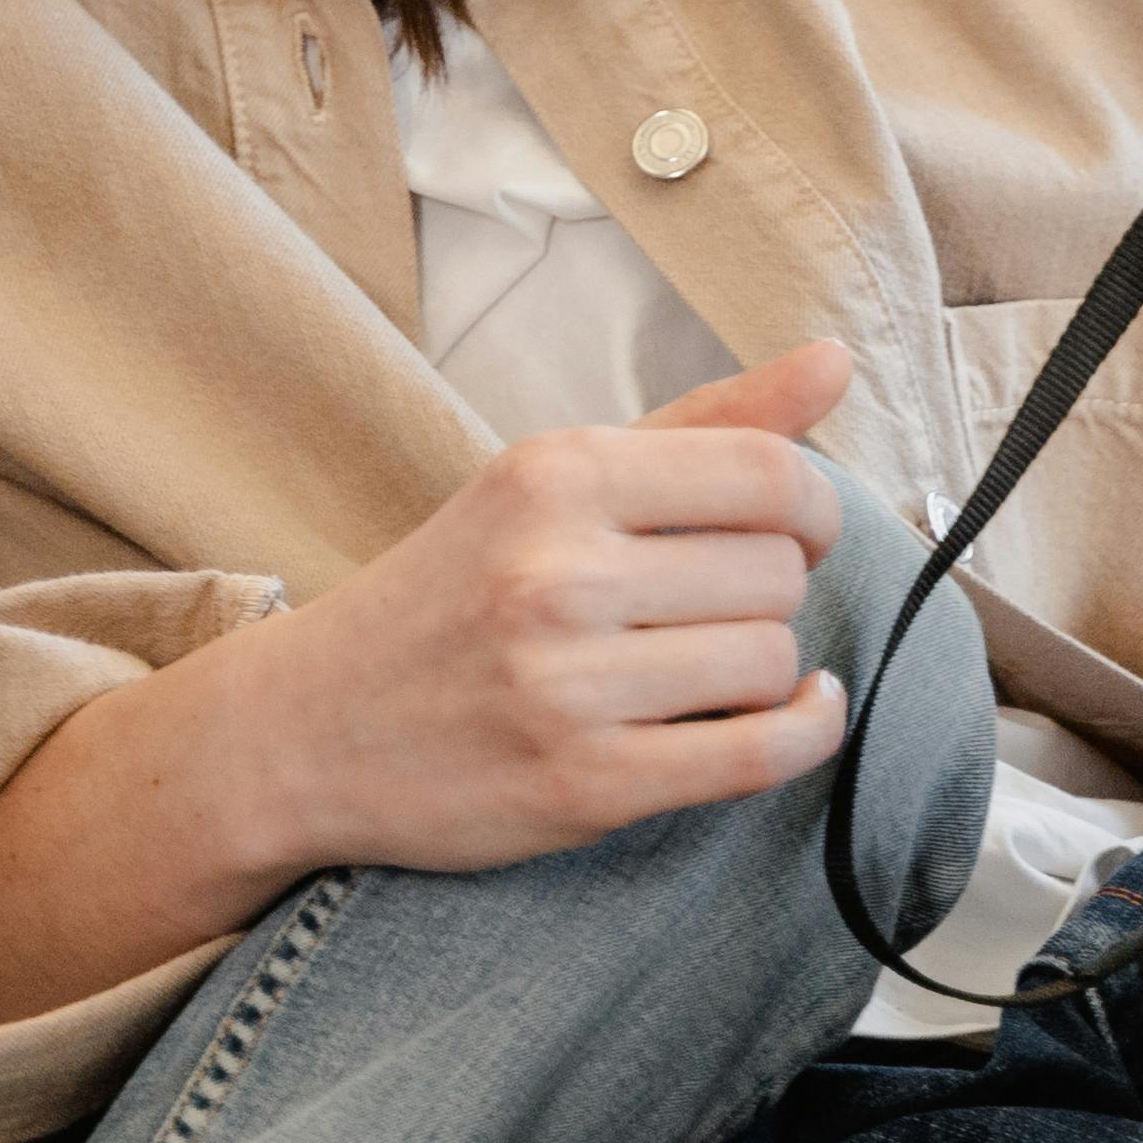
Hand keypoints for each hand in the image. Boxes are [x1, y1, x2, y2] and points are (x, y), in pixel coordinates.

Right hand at [226, 337, 859, 874]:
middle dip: (769, 591)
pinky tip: (790, 712)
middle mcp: (556, 573)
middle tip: (708, 607)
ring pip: (772, 662)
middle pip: (779, 572)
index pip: (770, 472)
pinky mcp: (586, 784)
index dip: (813, 506)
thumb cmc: (449, 592)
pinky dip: (805, 732)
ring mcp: (569, 685)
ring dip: (763, 669)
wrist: (305, 726)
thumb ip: (703, 423)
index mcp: (552, 475)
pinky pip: (763, 754)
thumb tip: (837, 358)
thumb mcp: (550, 481)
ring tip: (702, 665)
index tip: (787, 530)